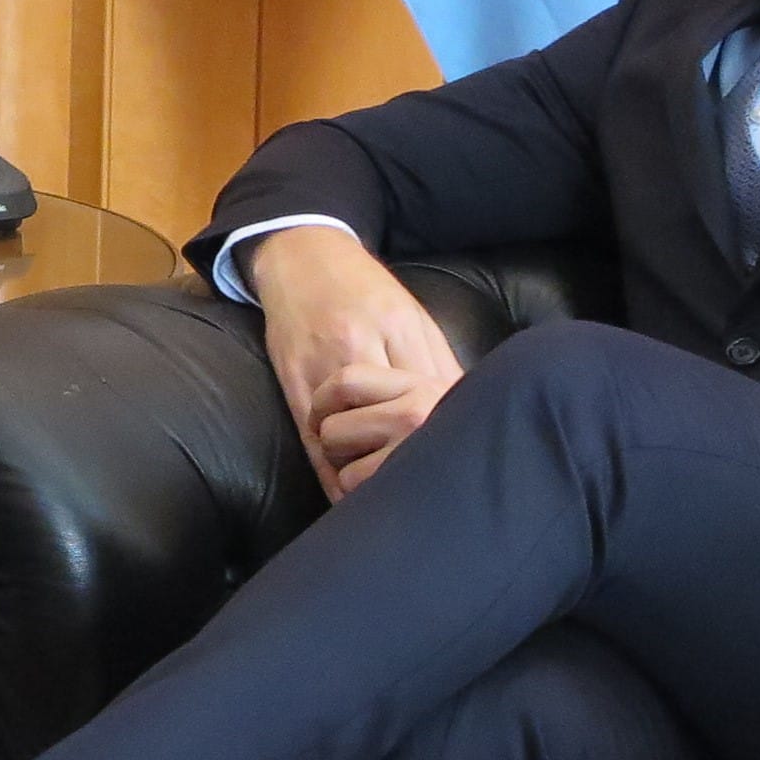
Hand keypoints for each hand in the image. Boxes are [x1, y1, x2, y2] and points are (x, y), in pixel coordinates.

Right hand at [244, 224, 464, 499]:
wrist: (302, 255)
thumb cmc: (362, 291)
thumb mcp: (410, 315)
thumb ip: (437, 361)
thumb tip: (465, 413)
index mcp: (404, 328)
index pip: (437, 394)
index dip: (449, 434)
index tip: (461, 468)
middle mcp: (367, 344)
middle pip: (403, 415)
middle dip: (416, 457)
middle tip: (428, 495)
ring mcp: (326, 362)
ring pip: (355, 432)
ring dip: (372, 472)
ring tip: (387, 503)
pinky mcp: (294, 378)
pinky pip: (313, 437)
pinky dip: (331, 472)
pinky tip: (344, 498)